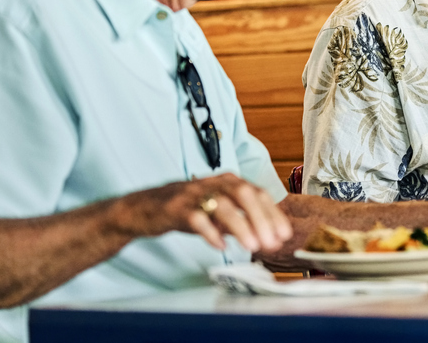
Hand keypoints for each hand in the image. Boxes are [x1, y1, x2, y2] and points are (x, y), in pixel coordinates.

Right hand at [107, 173, 291, 252]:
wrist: (142, 208)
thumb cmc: (186, 208)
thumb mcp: (218, 212)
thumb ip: (242, 221)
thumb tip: (270, 236)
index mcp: (227, 181)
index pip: (258, 193)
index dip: (274, 214)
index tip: (285, 234)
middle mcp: (213, 183)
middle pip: (244, 194)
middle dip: (262, 218)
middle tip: (272, 242)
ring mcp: (193, 194)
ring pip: (222, 205)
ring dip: (241, 226)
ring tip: (253, 246)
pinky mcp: (174, 208)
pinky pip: (195, 218)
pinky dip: (210, 232)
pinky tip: (220, 245)